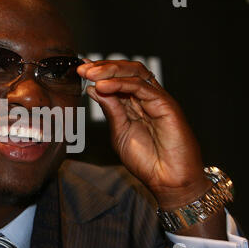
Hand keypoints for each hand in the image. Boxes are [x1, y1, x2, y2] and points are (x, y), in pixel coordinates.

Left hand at [78, 60, 211, 209]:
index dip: (99, 72)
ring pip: (135, 73)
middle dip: (102, 67)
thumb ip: (110, 110)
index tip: (80, 69)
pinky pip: (141, 87)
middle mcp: (147, 98)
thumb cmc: (147, 161)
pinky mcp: (166, 105)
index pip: (117, 79)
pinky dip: (121, 84)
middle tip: (82, 68)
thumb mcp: (120, 132)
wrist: (168, 180)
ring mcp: (157, 100)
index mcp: (136, 104)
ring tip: (90, 74)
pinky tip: (103, 86)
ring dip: (110, 70)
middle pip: (126, 70)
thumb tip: (94, 89)